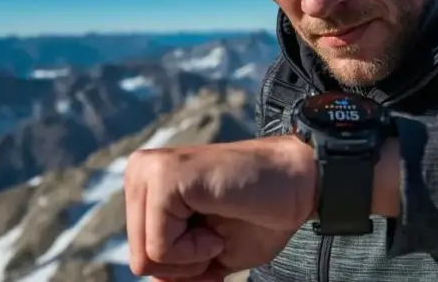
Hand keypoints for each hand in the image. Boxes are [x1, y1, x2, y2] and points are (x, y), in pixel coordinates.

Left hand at [123, 135, 316, 280]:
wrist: (299, 183)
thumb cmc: (259, 216)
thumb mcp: (207, 254)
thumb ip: (174, 267)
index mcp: (144, 187)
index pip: (140, 255)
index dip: (184, 266)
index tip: (215, 241)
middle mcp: (139, 171)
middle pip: (138, 258)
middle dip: (186, 264)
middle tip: (219, 236)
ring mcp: (148, 171)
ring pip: (146, 256)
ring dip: (192, 257)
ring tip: (218, 226)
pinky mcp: (164, 178)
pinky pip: (159, 248)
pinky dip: (196, 250)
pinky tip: (218, 220)